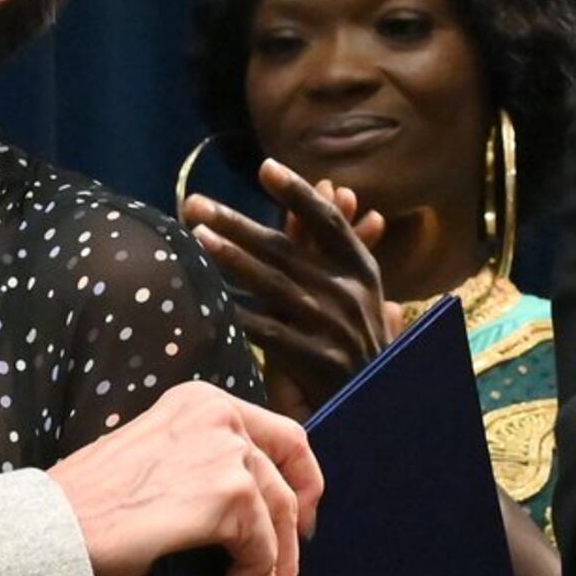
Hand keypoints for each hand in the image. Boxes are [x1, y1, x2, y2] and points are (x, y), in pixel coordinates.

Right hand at [46, 380, 322, 575]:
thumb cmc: (87, 506)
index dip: (304, 480)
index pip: (283, 435)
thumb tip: (252, 508)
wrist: (50, 529)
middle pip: (286, 485)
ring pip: (280, 523)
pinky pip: (259, 554)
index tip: (305, 519)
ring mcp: (226, 452)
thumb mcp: (153, 461)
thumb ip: (201, 465)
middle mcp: (219, 415)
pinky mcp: (226, 495)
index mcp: (200, 401)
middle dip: (290, 544)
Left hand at [186, 159, 396, 417]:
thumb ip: (334, 244)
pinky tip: (212, 304)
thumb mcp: (356, 289)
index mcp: (362, 270)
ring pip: (274, 285)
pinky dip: (240, 317)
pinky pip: (270, 334)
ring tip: (197, 239)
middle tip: (195, 204)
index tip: (265, 168)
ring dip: (232, 259)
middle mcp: (349, 293)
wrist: (380, 407)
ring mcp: (334, 327)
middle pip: (285, 249)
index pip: (327, 222)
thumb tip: (333, 186)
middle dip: (236, 223)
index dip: (298, 192)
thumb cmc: (357, 342)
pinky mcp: (319, 361)